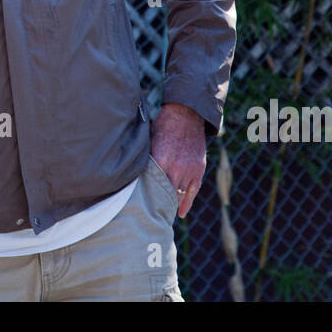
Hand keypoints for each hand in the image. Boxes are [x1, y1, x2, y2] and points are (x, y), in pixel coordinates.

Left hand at [149, 102, 206, 218]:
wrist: (186, 115)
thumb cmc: (162, 126)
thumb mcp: (150, 143)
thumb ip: (146, 161)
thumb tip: (133, 175)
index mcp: (159, 162)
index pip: (150, 187)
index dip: (145, 199)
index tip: (139, 209)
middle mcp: (174, 169)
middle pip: (164, 194)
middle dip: (157, 204)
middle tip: (148, 217)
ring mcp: (188, 170)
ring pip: (178, 195)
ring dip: (171, 204)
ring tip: (162, 216)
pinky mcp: (198, 170)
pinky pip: (192, 192)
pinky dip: (186, 204)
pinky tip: (179, 213)